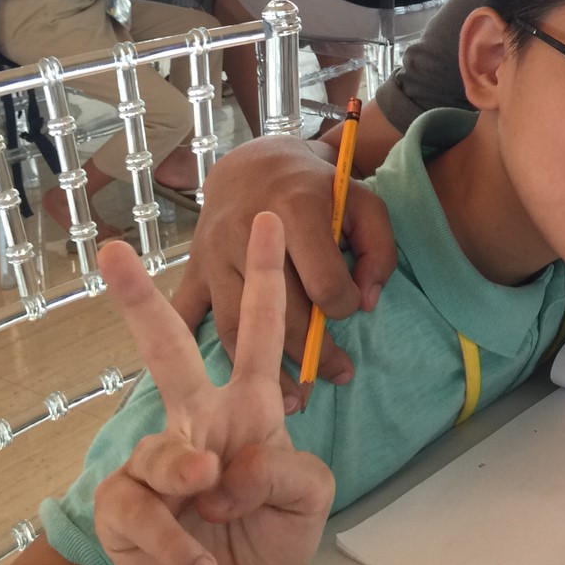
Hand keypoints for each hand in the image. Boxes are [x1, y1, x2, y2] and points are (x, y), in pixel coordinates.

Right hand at [95, 213, 333, 564]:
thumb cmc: (271, 536)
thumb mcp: (307, 495)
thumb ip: (285, 469)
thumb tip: (227, 464)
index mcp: (250, 407)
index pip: (260, 332)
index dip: (268, 276)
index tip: (267, 220)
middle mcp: (198, 423)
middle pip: (167, 351)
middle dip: (139, 301)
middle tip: (113, 251)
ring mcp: (156, 461)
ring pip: (167, 452)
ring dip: (194, 484)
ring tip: (218, 520)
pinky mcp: (123, 504)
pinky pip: (141, 507)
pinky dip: (175, 542)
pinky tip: (197, 563)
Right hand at [173, 136, 395, 408]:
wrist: (253, 164)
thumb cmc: (317, 187)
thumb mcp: (362, 202)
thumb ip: (378, 250)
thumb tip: (366, 303)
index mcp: (295, 210)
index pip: (322, 280)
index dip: (342, 305)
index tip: (349, 310)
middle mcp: (247, 234)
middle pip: (279, 311)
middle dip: (311, 352)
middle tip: (338, 375)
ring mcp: (213, 254)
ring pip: (235, 325)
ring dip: (262, 369)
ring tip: (293, 400)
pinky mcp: (192, 270)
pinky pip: (186, 316)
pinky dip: (194, 351)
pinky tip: (219, 387)